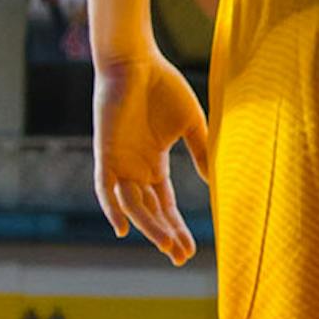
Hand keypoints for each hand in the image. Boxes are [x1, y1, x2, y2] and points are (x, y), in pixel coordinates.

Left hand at [93, 52, 210, 262]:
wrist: (135, 60)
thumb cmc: (163, 86)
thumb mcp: (191, 124)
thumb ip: (202, 151)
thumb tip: (213, 182)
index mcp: (153, 164)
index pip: (165, 206)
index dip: (177, 228)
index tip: (191, 250)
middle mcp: (135, 168)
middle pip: (150, 212)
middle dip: (165, 235)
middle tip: (181, 257)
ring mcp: (119, 162)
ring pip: (133, 205)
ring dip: (149, 226)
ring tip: (166, 244)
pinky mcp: (105, 153)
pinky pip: (105, 188)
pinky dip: (112, 208)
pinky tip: (123, 229)